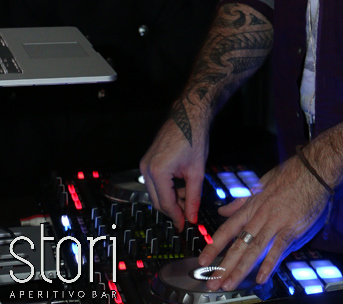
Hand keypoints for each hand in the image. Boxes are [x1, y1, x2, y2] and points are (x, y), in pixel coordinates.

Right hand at [140, 114, 208, 230]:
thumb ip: (193, 198)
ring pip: (155, 192)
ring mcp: (145, 163)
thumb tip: (191, 217)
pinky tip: (181, 187)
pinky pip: (154, 182)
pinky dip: (166, 188)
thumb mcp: (197, 172)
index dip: (177, 217)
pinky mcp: (148, 160)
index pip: (166, 204)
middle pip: (158, 201)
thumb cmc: (193, 137)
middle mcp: (147, 168)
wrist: (188, 115)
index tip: (185, 226)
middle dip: (173, 210)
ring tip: (188, 197)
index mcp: (158, 172)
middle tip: (188, 216)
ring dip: (170, 199)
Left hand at [197, 155, 329, 291]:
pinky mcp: (292, 229)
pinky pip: (278, 249)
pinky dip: (269, 264)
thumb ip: (242, 201)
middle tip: (212, 281)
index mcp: (253, 205)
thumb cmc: (291, 175)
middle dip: (223, 265)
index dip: (214, 246)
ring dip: (240, 269)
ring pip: (254, 249)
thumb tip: (224, 210)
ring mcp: (276, 223)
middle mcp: (261, 215)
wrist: (315, 170)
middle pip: (238, 244)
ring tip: (229, 283)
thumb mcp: (262, 183)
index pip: (228, 229)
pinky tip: (261, 278)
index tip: (203, 260)